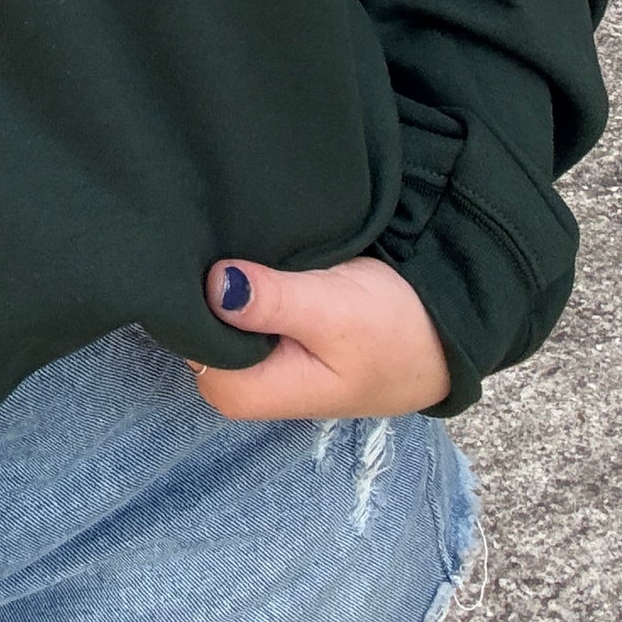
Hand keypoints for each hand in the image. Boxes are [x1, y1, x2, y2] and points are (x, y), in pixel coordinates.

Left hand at [191, 256, 450, 419]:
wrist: (442, 335)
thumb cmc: (392, 332)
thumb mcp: (334, 312)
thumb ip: (273, 301)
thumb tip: (214, 284)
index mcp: (242, 391)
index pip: (179, 336)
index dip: (188, 291)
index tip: (204, 246)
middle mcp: (237, 380)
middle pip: (191, 320)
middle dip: (203, 279)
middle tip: (224, 230)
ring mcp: (250, 357)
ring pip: (211, 307)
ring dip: (224, 273)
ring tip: (238, 232)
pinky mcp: (265, 333)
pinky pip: (234, 298)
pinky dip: (242, 273)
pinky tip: (253, 244)